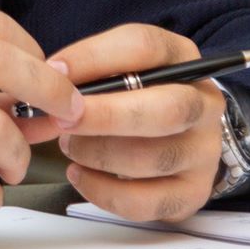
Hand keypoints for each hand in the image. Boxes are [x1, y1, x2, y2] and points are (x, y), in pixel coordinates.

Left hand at [49, 25, 224, 223]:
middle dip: (106, 116)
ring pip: (155, 158)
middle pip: (167, 109)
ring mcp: (203, 151)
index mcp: (182, 59)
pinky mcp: (192, 193)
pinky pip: (147, 201)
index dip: (94, 57)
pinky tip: (79, 175)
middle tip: (63, 120)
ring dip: (100, 154)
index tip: (54, 71)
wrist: (178, 136)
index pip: (146, 47)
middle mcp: (204, 103)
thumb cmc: (136, 96)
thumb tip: (45, 83)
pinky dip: (103, 192)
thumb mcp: (120, 69)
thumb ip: (89, 72)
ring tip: (69, 147)